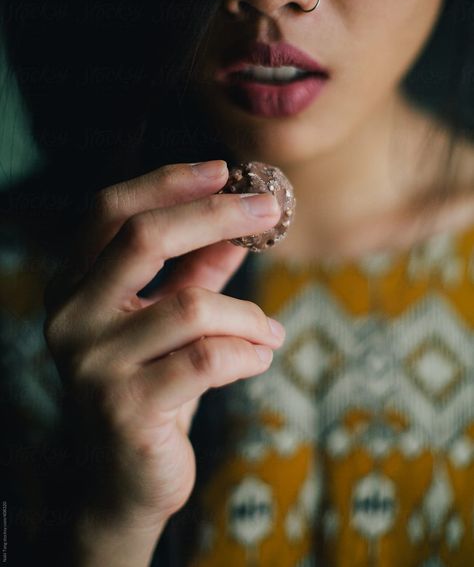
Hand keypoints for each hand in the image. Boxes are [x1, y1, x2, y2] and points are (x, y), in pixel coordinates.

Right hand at [43, 160, 285, 532]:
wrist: (128, 479)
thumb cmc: (154, 383)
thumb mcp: (173, 317)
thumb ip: (199, 268)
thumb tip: (240, 219)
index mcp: (71, 284)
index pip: (110, 211)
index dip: (167, 182)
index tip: (224, 168)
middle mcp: (69, 317)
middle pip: (142, 238)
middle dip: (215, 216)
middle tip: (269, 210)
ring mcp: (90, 365)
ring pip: (190, 306)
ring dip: (246, 314)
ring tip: (269, 331)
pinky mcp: (124, 408)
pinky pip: (207, 359)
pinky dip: (248, 353)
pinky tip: (261, 359)